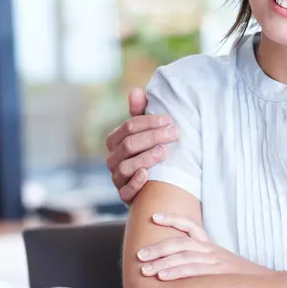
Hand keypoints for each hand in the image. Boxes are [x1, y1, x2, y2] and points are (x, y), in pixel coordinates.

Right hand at [104, 88, 178, 202]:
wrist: (153, 187)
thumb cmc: (149, 152)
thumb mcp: (146, 132)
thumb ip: (140, 113)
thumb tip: (136, 90)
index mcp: (115, 141)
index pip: (129, 127)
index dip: (149, 122)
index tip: (169, 120)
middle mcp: (112, 159)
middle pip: (129, 145)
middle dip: (152, 137)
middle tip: (174, 133)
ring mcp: (117, 178)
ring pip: (126, 166)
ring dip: (146, 157)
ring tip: (164, 152)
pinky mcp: (124, 196)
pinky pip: (125, 191)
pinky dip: (135, 183)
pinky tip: (147, 175)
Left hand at [136, 213, 270, 279]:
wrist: (267, 284)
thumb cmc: (239, 277)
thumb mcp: (219, 265)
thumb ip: (201, 263)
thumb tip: (178, 267)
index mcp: (210, 245)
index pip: (190, 226)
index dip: (172, 219)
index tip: (154, 216)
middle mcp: (211, 249)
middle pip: (180, 241)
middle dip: (157, 247)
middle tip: (139, 254)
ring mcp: (215, 260)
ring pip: (184, 255)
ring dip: (161, 262)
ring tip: (144, 268)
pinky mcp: (218, 272)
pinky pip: (193, 269)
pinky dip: (176, 272)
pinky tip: (162, 277)